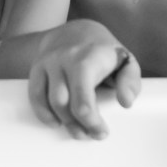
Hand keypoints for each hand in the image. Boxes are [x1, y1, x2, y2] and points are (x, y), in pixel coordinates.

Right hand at [28, 19, 140, 138]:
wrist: (75, 31)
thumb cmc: (104, 53)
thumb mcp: (125, 60)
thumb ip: (130, 81)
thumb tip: (126, 102)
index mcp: (89, 56)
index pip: (83, 90)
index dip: (90, 118)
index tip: (102, 132)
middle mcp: (65, 57)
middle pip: (64, 101)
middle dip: (78, 125)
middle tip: (91, 135)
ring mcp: (49, 62)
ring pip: (51, 101)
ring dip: (64, 122)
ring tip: (78, 131)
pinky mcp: (37, 68)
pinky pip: (35, 95)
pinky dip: (44, 114)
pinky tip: (56, 122)